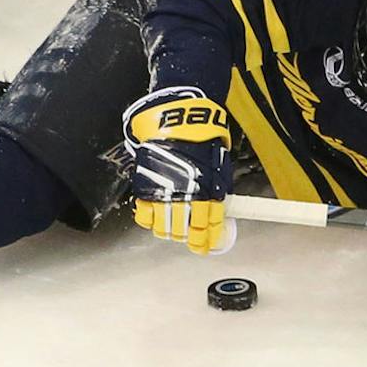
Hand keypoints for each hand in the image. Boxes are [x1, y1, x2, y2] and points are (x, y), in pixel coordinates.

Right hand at [124, 86, 233, 255]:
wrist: (176, 120)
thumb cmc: (201, 139)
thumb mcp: (219, 165)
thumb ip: (217, 191)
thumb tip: (220, 213)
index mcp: (208, 191)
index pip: (209, 226)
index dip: (208, 241)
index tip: (207, 246)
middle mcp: (187, 195)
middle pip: (186, 231)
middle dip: (189, 237)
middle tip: (191, 238)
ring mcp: (164, 193)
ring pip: (165, 228)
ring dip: (170, 232)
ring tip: (174, 228)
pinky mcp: (145, 187)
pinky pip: (145, 216)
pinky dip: (150, 221)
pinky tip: (156, 218)